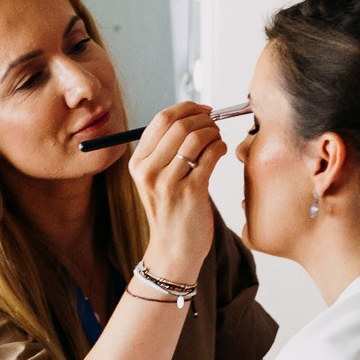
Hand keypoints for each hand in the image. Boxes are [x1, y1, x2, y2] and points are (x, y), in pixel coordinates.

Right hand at [128, 102, 221, 281]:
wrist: (174, 250)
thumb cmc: (171, 212)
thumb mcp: (155, 180)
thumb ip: (166, 150)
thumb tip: (191, 116)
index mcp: (138, 163)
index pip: (161, 119)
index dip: (186, 108)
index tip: (202, 110)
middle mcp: (149, 171)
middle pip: (179, 125)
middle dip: (203, 118)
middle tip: (214, 124)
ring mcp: (169, 182)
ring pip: (196, 137)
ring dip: (213, 132)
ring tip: (218, 140)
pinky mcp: (191, 192)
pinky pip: (210, 155)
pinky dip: (220, 147)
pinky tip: (221, 152)